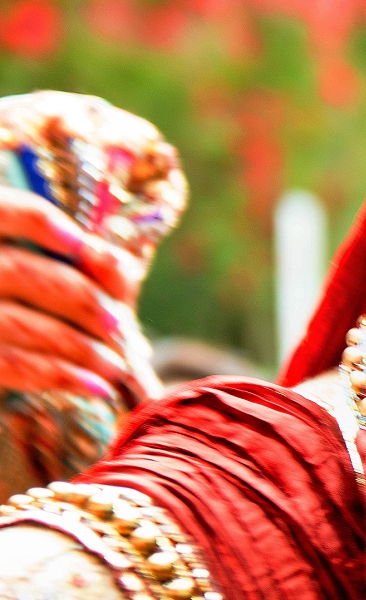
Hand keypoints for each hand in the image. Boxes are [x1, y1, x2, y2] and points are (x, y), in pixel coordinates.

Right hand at [0, 187, 157, 407]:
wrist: (6, 327)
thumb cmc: (34, 291)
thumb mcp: (48, 263)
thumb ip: (81, 258)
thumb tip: (120, 266)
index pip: (5, 212)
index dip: (42, 224)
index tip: (85, 246)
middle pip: (25, 274)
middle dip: (82, 300)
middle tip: (120, 324)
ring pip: (20, 324)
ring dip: (79, 347)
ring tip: (116, 365)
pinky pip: (11, 365)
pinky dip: (59, 376)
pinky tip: (96, 387)